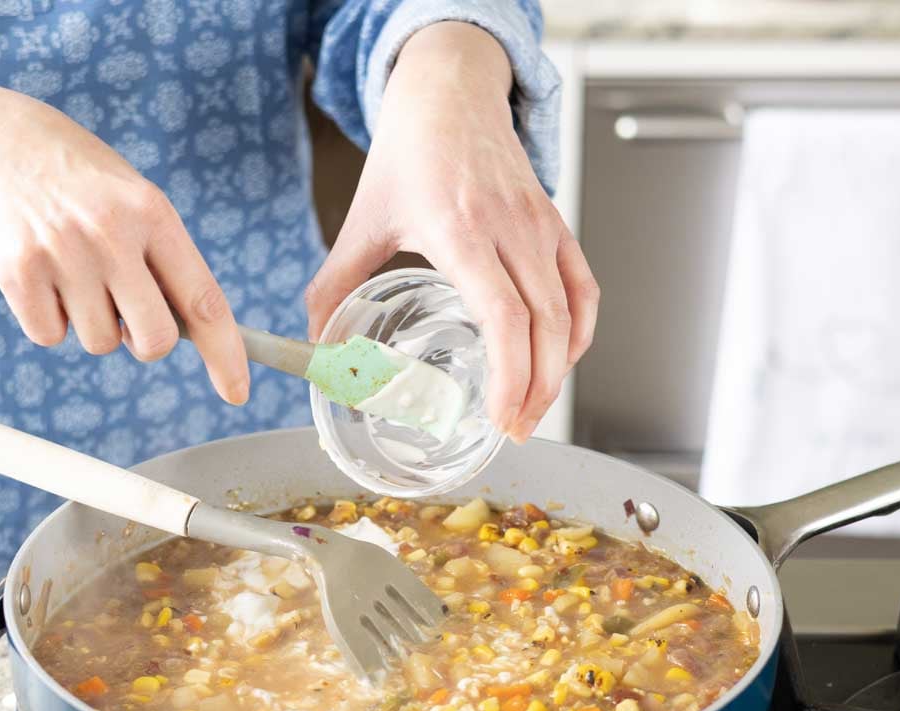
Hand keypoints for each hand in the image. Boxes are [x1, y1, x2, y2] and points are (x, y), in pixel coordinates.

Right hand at [0, 82, 248, 405]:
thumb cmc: (78, 180)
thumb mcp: (132, 198)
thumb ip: (163, 259)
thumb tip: (194, 336)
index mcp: (151, 211)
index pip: (203, 300)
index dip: (225, 354)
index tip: (237, 393)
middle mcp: (110, 233)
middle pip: (153, 340)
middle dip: (143, 340)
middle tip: (123, 309)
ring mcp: (61, 253)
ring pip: (100, 341)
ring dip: (89, 320)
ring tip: (70, 267)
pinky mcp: (16, 271)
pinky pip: (50, 335)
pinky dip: (47, 318)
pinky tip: (39, 273)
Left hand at [305, 23, 598, 441]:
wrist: (450, 90)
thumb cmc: (411, 150)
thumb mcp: (361, 219)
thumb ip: (334, 284)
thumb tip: (316, 345)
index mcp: (461, 230)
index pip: (504, 316)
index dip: (510, 374)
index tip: (500, 416)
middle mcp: (510, 229)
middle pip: (544, 326)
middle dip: (536, 389)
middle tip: (514, 431)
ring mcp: (539, 225)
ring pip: (568, 311)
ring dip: (558, 370)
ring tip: (532, 409)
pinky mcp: (555, 223)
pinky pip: (582, 287)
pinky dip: (579, 332)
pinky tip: (561, 361)